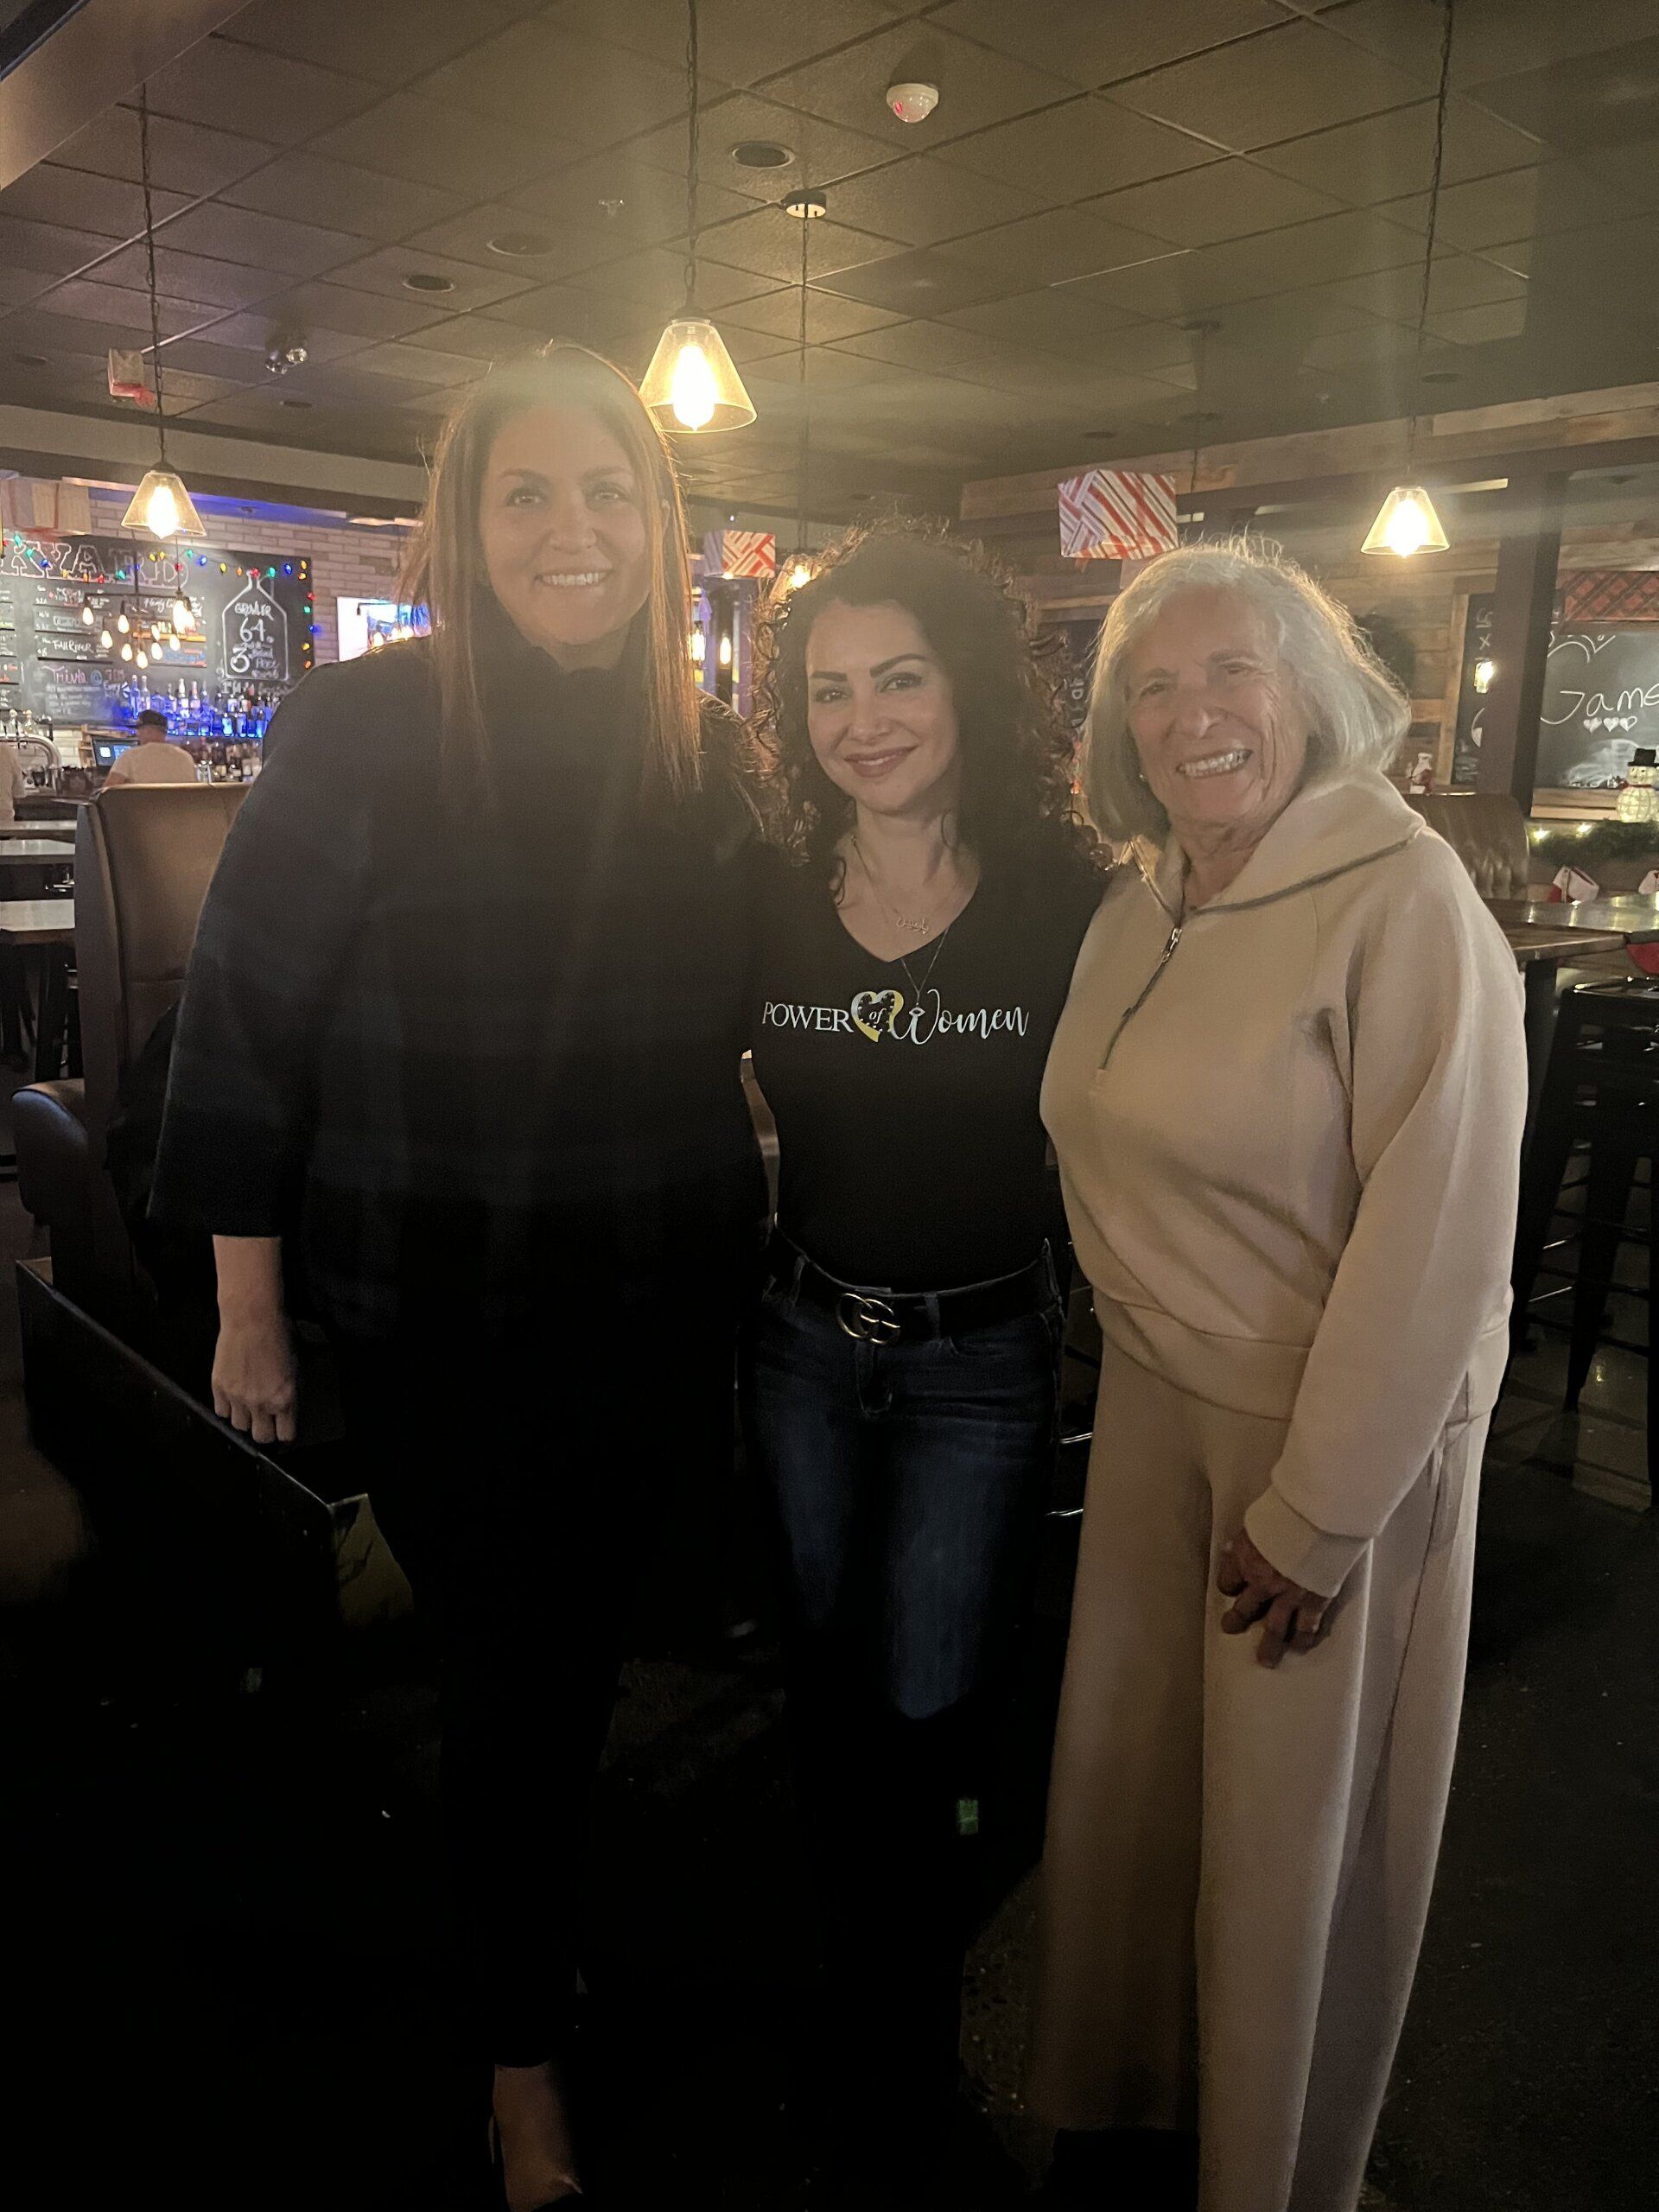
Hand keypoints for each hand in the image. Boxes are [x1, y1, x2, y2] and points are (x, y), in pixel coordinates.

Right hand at [212, 1307, 297, 1445]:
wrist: (252, 1316)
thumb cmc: (282, 1333)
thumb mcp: (301, 1362)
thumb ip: (296, 1388)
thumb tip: (294, 1402)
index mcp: (285, 1398)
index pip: (286, 1435)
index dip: (286, 1432)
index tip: (284, 1426)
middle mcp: (261, 1403)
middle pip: (261, 1437)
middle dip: (266, 1431)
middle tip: (267, 1420)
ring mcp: (237, 1397)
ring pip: (239, 1426)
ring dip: (245, 1419)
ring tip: (249, 1406)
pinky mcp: (219, 1387)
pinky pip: (221, 1412)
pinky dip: (228, 1408)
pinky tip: (234, 1397)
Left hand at [1217, 1528, 1329, 1667]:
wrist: (1320, 1518)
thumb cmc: (1289, 1511)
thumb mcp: (1258, 1520)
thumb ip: (1245, 1540)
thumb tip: (1230, 1548)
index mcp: (1245, 1559)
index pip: (1228, 1581)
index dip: (1229, 1584)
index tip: (1232, 1587)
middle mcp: (1262, 1582)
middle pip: (1245, 1609)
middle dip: (1237, 1620)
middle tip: (1230, 1628)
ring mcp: (1288, 1596)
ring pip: (1274, 1629)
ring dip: (1269, 1646)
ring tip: (1265, 1660)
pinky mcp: (1314, 1601)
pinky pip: (1306, 1627)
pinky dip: (1303, 1639)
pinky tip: (1300, 1647)